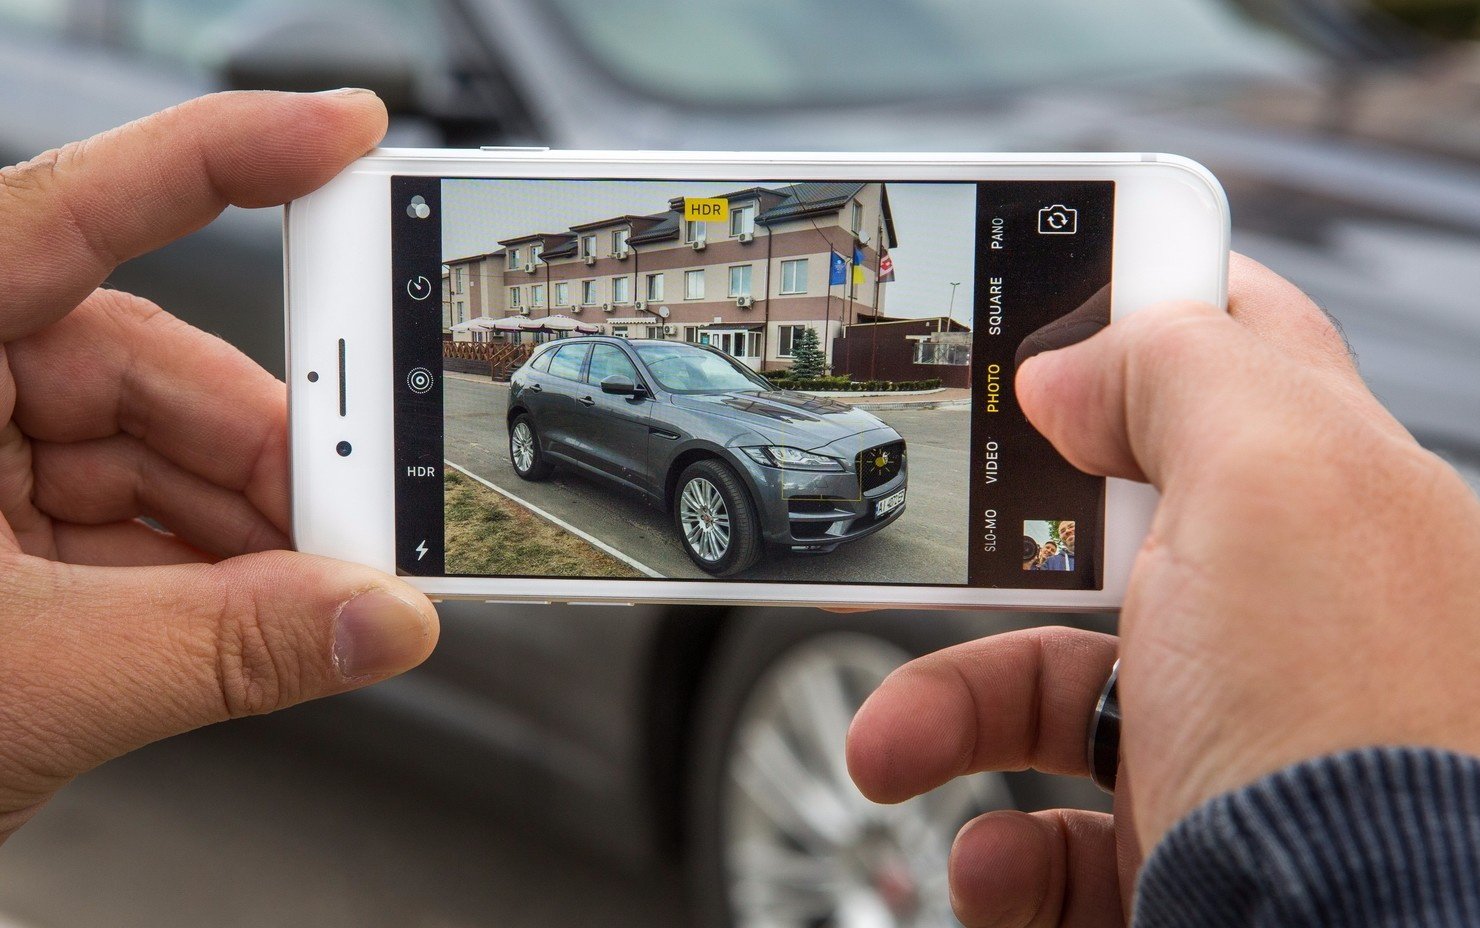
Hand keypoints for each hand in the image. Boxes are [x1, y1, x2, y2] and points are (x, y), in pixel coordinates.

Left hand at [0, 92, 438, 842]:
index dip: (222, 159)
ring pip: (152, 454)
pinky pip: (129, 519)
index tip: (341, 135)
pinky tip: (259, 610)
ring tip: (319, 594)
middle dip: (269, 452)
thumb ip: (222, 645)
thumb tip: (374, 619)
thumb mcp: (25, 683)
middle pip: (147, 366)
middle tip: (361, 518)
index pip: (72, 212)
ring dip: (249, 529)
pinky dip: (205, 568)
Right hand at [846, 255, 1479, 923]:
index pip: (1239, 352)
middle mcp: (1283, 610)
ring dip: (950, 710)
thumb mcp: (1275, 479)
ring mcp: (1233, 729)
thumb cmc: (1354, 731)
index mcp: (1328, 496)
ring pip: (1055, 683)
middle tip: (941, 536)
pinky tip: (989, 857)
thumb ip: (1178, 369)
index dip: (1137, 304)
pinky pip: (1059, 830)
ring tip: (894, 742)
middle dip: (993, 544)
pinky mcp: (1187, 840)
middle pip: (1103, 527)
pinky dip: (1001, 845)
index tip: (1037, 295)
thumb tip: (1070, 366)